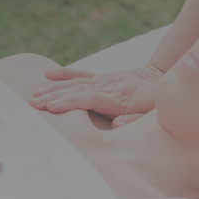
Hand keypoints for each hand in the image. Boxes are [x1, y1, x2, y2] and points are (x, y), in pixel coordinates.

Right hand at [29, 64, 163, 122]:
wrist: (165, 79)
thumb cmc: (159, 105)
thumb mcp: (154, 116)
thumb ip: (135, 121)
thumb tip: (116, 124)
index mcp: (120, 99)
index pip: (90, 99)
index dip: (71, 102)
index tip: (52, 107)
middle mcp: (110, 87)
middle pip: (78, 90)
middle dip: (55, 97)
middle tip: (33, 104)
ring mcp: (106, 80)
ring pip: (76, 82)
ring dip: (54, 88)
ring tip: (34, 94)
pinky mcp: (104, 77)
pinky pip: (81, 74)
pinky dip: (65, 74)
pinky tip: (48, 74)